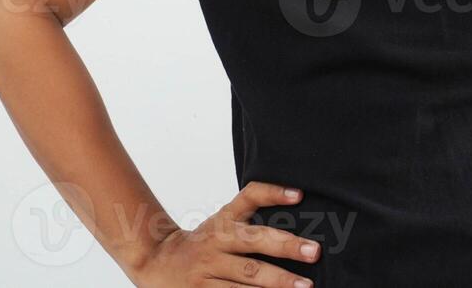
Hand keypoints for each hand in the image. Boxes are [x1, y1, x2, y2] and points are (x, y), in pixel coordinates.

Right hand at [130, 182, 320, 286]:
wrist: (158, 263)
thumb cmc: (203, 242)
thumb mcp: (222, 221)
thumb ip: (251, 214)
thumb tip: (296, 204)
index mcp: (224, 220)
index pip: (249, 197)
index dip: (272, 193)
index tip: (298, 194)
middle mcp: (217, 242)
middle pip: (253, 241)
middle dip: (285, 246)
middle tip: (313, 251)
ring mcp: (210, 269)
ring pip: (247, 277)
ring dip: (277, 282)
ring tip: (304, 286)